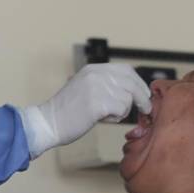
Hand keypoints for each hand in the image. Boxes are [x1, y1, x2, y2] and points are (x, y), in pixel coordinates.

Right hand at [21, 64, 151, 158]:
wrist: (47, 123)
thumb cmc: (66, 112)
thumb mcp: (85, 88)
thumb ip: (105, 85)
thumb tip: (131, 90)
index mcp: (93, 69)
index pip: (126, 70)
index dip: (138, 83)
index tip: (144, 95)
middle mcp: (96, 74)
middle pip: (132, 82)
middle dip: (142, 98)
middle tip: (146, 110)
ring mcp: (96, 87)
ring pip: (128, 98)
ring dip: (123, 111)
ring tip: (107, 115)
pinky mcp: (97, 103)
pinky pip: (121, 110)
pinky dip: (116, 118)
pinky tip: (102, 119)